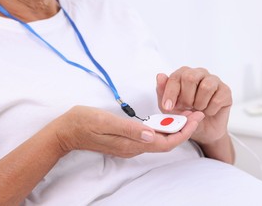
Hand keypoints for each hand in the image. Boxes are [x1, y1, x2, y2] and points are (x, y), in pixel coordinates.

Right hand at [54, 106, 203, 157]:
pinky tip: (165, 118)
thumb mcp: (105, 122)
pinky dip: (161, 128)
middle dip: (183, 129)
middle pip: (165, 142)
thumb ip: (129, 129)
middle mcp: (133, 147)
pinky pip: (150, 136)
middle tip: (196, 113)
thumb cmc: (83, 123)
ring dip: (173, 128)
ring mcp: (129, 145)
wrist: (66, 131)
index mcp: (131, 144)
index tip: (195, 119)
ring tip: (185, 114)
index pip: (165, 143)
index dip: (182, 132)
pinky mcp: (126, 140)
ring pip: (158, 140)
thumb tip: (153, 135)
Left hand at [156, 66, 232, 144]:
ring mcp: (214, 81)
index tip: (168, 107)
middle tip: (186, 108)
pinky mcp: (226, 91)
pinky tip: (208, 112)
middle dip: (186, 98)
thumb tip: (160, 76)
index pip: (176, 76)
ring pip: (206, 87)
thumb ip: (162, 92)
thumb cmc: (185, 115)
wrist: (201, 130)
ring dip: (199, 104)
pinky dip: (210, 110)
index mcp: (184, 74)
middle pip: (191, 77)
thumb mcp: (169, 107)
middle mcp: (199, 73)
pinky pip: (217, 99)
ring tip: (197, 109)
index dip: (170, 93)